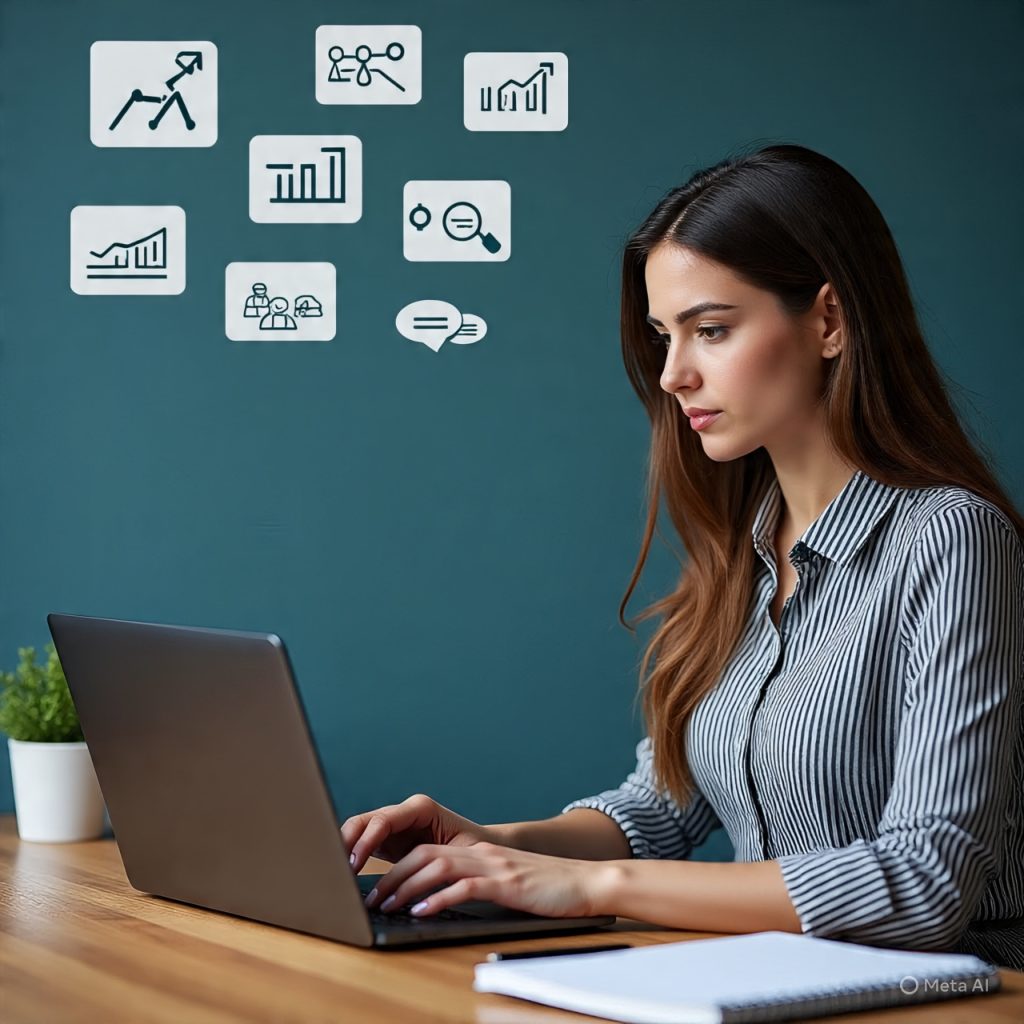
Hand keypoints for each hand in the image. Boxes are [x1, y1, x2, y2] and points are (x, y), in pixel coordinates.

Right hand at [341, 793, 491, 872]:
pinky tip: (346, 875)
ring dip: (345, 850)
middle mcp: (403, 812)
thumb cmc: (474, 850)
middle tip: (337, 870)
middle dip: (347, 843)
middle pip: (364, 821)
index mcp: (420, 808)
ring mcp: (393, 825)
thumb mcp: (457, 855)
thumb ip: (436, 862)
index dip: (365, 841)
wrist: (482, 849)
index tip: (352, 863)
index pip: (383, 820)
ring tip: (337, 874)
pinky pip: (363, 843)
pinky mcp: (387, 840)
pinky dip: (351, 856)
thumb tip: (415, 880)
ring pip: (358, 831)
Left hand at [364, 842, 605, 918]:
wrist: (587, 882)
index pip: (426, 850)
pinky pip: (466, 887)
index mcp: (479, 851)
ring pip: (439, 866)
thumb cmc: (547, 889)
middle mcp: (482, 853)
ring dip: (408, 886)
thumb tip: (438, 902)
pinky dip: (440, 897)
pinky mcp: (507, 883)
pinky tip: (424, 911)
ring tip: (389, 905)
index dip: (397, 867)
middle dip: (394, 876)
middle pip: (425, 855)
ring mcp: (494, 866)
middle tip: (373, 899)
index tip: (377, 887)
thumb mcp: (504, 883)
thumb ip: (475, 884)